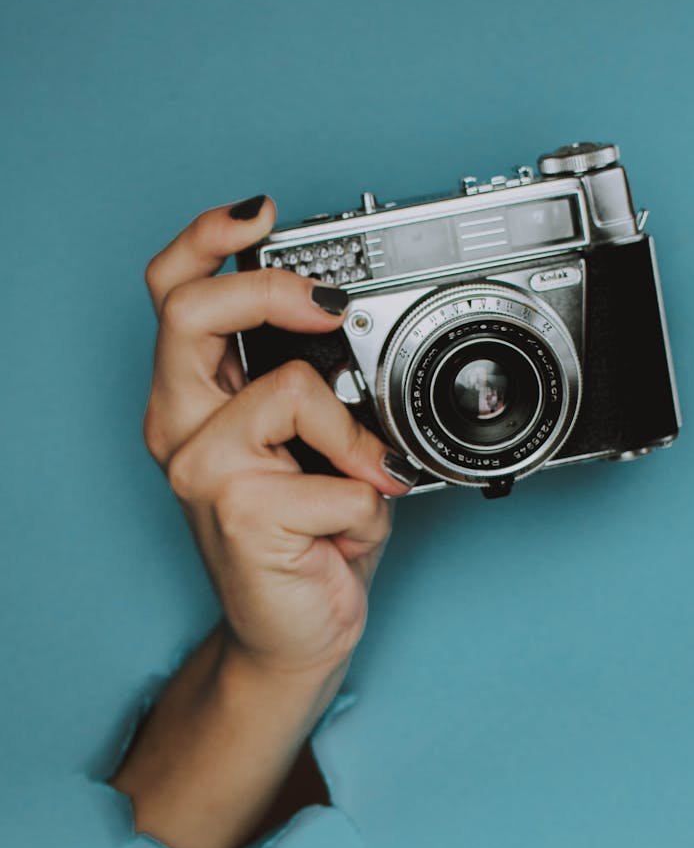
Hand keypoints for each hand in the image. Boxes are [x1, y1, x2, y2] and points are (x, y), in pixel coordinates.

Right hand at [142, 195, 415, 679]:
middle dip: (270, 288)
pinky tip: (348, 531)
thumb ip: (319, 393)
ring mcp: (202, 471)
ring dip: (349, 432)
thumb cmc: (307, 540)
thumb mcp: (314, 450)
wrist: (296, 632)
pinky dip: (368, 503)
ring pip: (288, 389)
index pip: (172, 294)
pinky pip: (338, 477)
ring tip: (364, 474)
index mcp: (192, 402)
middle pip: (187, 310)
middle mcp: (180, 429)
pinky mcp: (240, 513)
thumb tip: (355, 343)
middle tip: (326, 308)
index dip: (208, 239)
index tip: (262, 215)